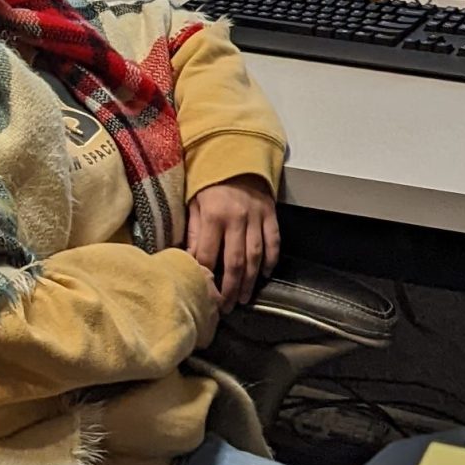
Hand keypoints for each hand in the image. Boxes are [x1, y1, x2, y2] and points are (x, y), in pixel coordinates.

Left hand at [185, 175, 279, 313]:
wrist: (235, 156)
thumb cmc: (209, 182)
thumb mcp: (193, 203)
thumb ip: (194, 232)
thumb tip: (190, 261)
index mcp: (213, 216)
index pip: (209, 256)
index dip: (207, 279)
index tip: (205, 295)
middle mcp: (237, 219)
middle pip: (235, 262)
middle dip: (231, 289)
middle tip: (227, 308)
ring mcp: (256, 217)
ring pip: (256, 256)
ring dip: (251, 281)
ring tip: (245, 298)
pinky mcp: (271, 214)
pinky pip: (274, 241)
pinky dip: (271, 260)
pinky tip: (265, 275)